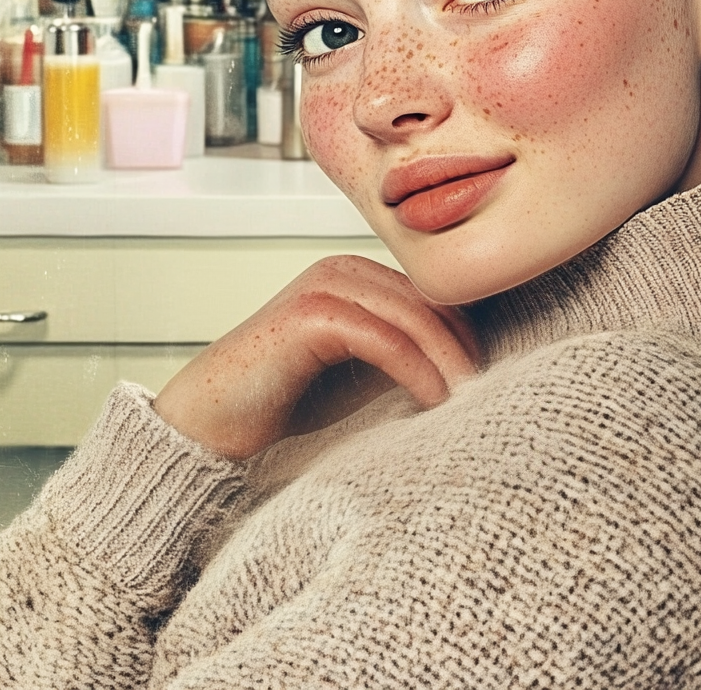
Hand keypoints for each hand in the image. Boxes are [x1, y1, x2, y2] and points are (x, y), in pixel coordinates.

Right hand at [153, 255, 478, 458]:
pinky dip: (417, 369)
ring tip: (472, 402)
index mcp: (358, 279)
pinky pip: (383, 337)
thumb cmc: (287, 408)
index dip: (467, 337)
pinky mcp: (310, 312)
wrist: (208, 430)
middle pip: (431, 302)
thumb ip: (405, 360)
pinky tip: (434, 401)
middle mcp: (343, 271)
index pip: (435, 298)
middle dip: (465, 348)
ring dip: (450, 362)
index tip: (493, 380)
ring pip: (414, 317)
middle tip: (491, 393)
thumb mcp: (362, 378)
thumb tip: (474, 373)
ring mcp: (325, 285)